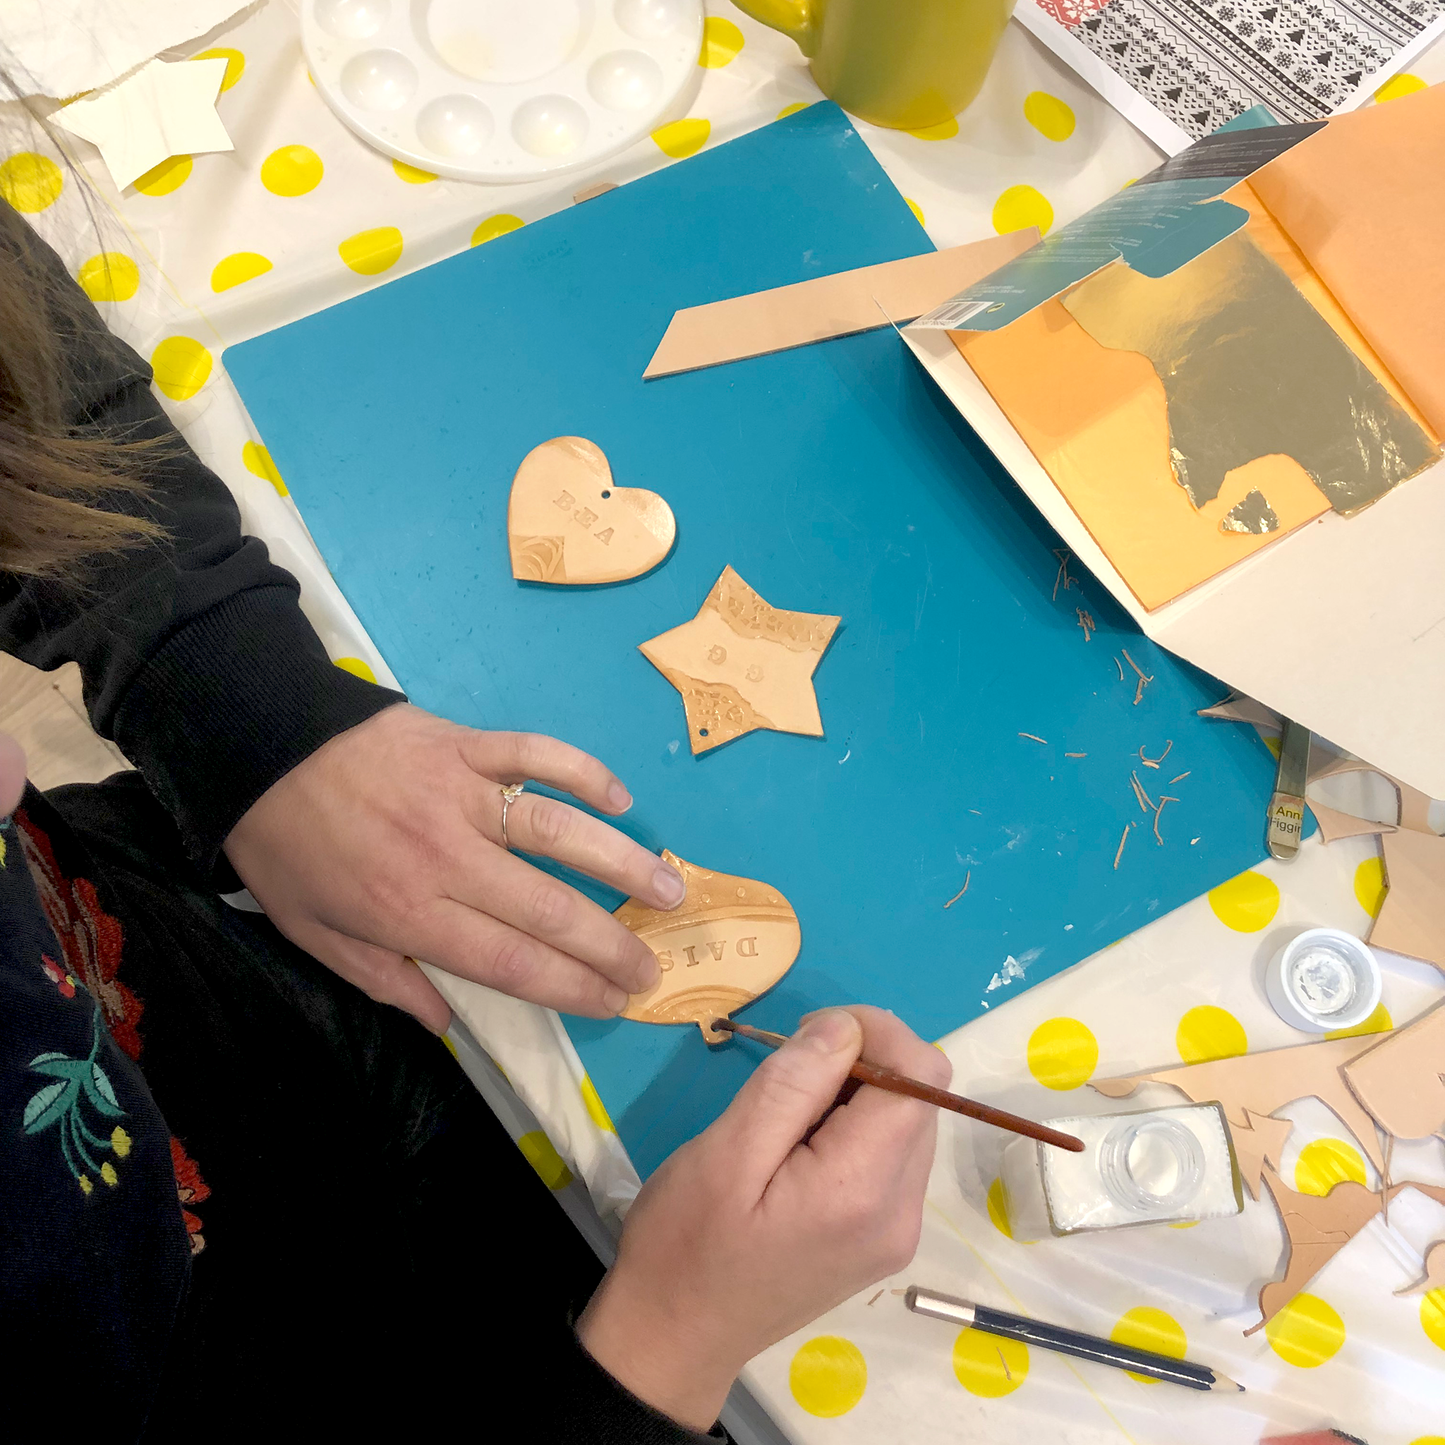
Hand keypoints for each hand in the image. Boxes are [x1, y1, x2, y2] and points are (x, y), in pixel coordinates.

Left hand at [222, 704, 683, 1031]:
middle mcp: (448, 858)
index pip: (511, 963)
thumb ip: (384, 980)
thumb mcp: (313, 934)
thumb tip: (447, 1023)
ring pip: (560, 831)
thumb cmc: (287, 848)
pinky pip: (536, 753)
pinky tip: (622, 796)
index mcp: (410, 912)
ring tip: (672, 888)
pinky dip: (582, 771)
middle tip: (655, 967)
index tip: (614, 1004)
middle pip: (549, 908)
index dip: (572, 989)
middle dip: (611, 945)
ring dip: (623, 861)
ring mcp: (462, 793)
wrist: (255, 747)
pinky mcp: (465, 743)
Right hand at [577, 1006, 946, 1430]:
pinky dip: (855, 1128)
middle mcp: (902, 1211)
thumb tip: (845, 1026)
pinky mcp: (882, 1238)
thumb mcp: (727, 1151)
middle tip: (788, 1070)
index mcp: (865, 1188)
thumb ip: (793, 1083)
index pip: (922, 1074)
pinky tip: (800, 1146)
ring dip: (858, 1093)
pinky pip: (890, 1155)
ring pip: (908, 1121)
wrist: (673, 1337)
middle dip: (864, 1059)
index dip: (876, 1030)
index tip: (807, 1034)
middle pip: (921, 1096)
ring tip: (787, 1112)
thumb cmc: (687, 1243)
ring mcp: (897, 1230)